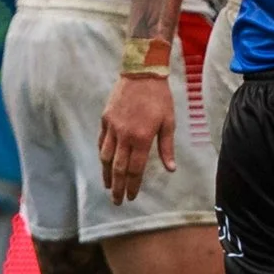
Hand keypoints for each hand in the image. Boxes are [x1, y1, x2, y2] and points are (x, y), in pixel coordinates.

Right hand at [97, 74, 175, 203]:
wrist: (142, 72)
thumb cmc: (160, 97)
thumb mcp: (168, 122)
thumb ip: (166, 147)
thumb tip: (171, 169)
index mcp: (141, 138)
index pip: (135, 169)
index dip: (133, 185)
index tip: (131, 196)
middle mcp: (124, 135)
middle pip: (118, 168)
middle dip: (117, 187)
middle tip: (117, 201)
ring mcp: (112, 127)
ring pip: (106, 156)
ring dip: (106, 174)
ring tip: (108, 186)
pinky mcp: (105, 118)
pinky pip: (102, 141)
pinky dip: (102, 155)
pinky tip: (104, 163)